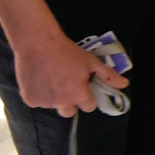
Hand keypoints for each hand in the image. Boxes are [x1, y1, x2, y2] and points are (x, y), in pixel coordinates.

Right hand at [11, 25, 127, 117]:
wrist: (38, 42)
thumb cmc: (66, 51)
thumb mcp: (91, 61)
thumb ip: (108, 76)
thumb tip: (124, 85)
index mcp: (80, 96)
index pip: (89, 106)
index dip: (87, 95)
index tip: (82, 85)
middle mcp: (63, 103)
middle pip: (70, 111)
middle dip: (70, 101)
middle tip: (66, 83)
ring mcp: (46, 103)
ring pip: (53, 105)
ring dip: (54, 96)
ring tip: (51, 76)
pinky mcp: (30, 100)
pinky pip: (37, 101)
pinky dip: (39, 93)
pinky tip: (40, 78)